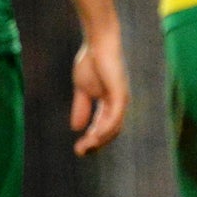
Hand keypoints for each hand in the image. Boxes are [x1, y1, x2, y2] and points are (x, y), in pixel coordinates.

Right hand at [69, 24, 127, 155]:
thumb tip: (76, 128)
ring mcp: (121, 99)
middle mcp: (118, 104)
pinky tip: (94, 136)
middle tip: (80, 152)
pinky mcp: (120, 94)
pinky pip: (115, 116)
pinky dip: (105, 128)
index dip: (92, 139)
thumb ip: (81, 108)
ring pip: (114, 127)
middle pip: (111, 131)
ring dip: (99, 140)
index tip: (79, 149)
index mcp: (110, 103)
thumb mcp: (82, 90)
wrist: (97, 43)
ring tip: (85, 148)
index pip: (104, 127)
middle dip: (96, 144)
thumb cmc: (91, 61)